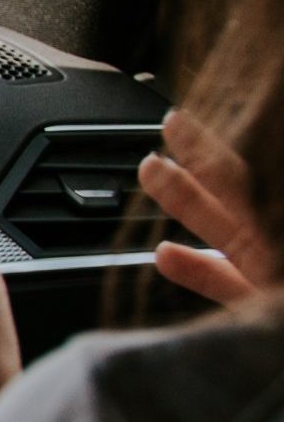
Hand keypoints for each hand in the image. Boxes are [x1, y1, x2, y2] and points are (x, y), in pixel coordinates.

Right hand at [137, 107, 271, 306]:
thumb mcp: (271, 216)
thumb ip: (237, 188)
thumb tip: (207, 197)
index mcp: (281, 213)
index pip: (250, 172)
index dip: (216, 145)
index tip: (187, 116)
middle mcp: (280, 232)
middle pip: (240, 187)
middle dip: (201, 155)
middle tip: (171, 123)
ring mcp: (273, 269)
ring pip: (227, 228)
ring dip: (185, 199)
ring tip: (151, 172)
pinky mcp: (262, 304)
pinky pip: (226, 280)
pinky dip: (195, 269)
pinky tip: (164, 254)